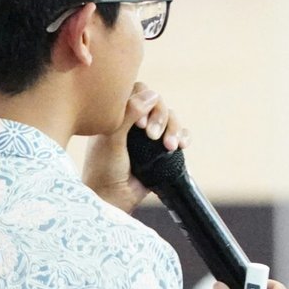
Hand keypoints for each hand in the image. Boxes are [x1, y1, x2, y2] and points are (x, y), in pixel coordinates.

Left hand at [83, 82, 189, 213]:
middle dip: (160, 117)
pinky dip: (184, 136)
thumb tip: (153, 94)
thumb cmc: (104, 167)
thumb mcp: (112, 138)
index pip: (138, 91)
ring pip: (171, 117)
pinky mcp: (163, 148)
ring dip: (173, 128)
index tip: (138, 123)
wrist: (113, 197)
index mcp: (119, 112)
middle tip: (151, 136)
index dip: (144, 102)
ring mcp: (150, 134)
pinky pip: (181, 133)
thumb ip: (128, 113)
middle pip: (158, 103)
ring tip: (169, 146)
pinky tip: (181, 146)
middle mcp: (135, 120)